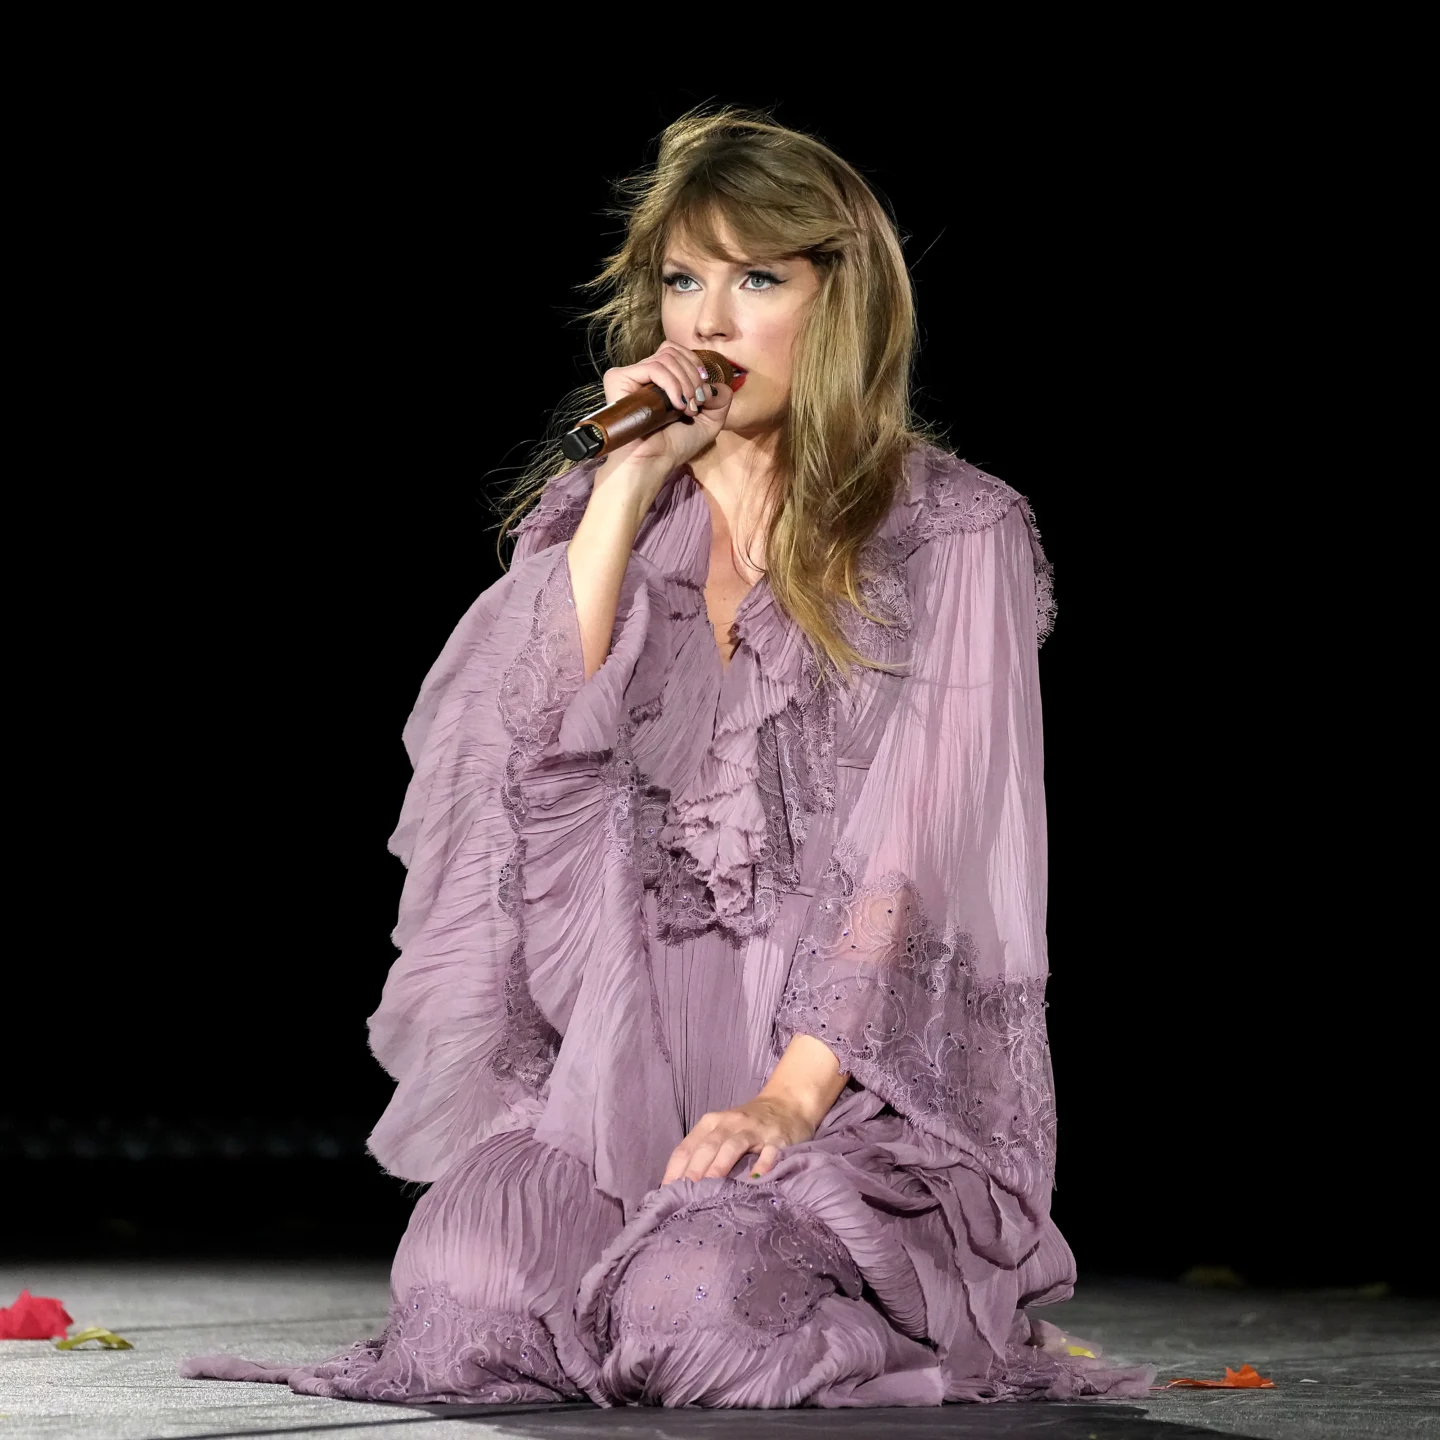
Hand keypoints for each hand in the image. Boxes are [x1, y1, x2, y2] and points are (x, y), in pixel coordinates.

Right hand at [592, 340, 732, 496]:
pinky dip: (672, 384)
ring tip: (686, 408)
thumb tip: (717, 382)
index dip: (694, 364)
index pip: (676, 351)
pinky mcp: (619, 379)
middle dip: (693, 376)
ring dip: (685, 383)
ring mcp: (630, 375)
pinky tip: (675, 405)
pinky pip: (654, 367)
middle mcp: (643, 374)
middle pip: (673, 351)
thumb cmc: (674, 446)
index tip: (703, 389)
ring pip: (667, 358)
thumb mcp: (709, 422)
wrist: (652, 462)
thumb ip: (720, 399)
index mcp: (659, 379)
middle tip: (696, 403)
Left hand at [661, 1095, 815, 1184]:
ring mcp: (754, 1130)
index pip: (686, 1148)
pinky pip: (769, 1151)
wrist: (787, 1103)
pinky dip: (762, 1164)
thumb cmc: (747, 1124)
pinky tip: (756, 1179)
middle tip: (683, 1197)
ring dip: (719, 1167)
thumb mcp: (721, 1132)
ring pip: (732, 1146)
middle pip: (707, 1147)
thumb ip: (703, 1153)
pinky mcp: (777, 1138)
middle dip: (693, 1171)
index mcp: (710, 1123)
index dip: (674, 1171)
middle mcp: (729, 1123)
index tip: (665, 1195)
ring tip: (709, 1189)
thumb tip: (678, 1187)